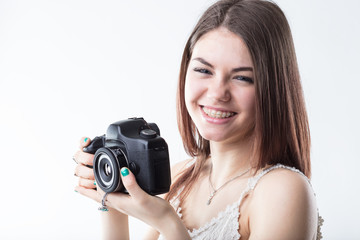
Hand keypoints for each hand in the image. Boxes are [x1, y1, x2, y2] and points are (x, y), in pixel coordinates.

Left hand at [73, 138, 188, 238]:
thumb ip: (132, 184)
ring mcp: (126, 204)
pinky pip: (116, 196)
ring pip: (107, 196)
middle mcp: (120, 204)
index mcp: (119, 202)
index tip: (81, 179)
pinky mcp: (132, 202)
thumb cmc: (154, 211)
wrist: (165, 220)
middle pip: (99, 197)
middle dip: (89, 191)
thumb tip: (123, 170)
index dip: (90, 186)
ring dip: (98, 191)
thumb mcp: (142, 196)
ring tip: (91, 185)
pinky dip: (111, 190)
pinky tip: (115, 186)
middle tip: (79, 184)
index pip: (99, 194)